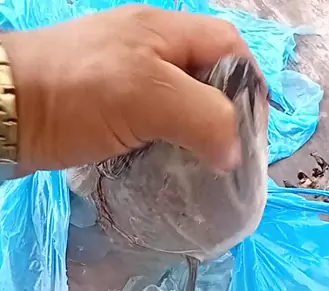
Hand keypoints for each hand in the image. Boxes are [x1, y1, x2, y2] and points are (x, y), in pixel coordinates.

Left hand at [1, 5, 260, 173]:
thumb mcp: (150, 96)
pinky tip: (169, 169)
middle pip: (207, 77)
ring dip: (196, 136)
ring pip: (180, 104)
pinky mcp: (106, 110)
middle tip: (229, 158)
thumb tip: (234, 152)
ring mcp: (125, 79)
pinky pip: (153, 125)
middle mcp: (148, 49)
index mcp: (164, 32)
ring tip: (204, 170)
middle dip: (224, 116)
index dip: (250, 85)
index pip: (229, 46)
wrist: (7, 112)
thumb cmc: (77, 95)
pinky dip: (168, 146)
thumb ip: (203, 118)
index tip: (252, 132)